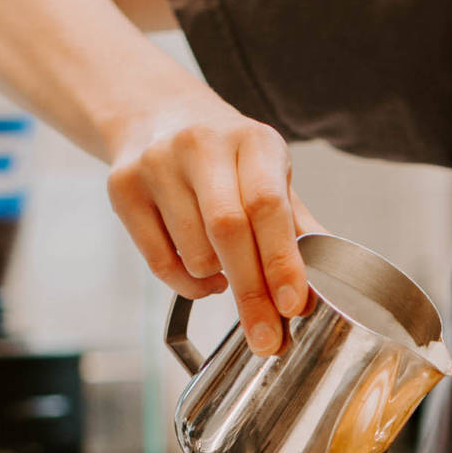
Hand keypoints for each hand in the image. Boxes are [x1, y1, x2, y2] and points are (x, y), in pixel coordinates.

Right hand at [103, 95, 320, 354]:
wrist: (158, 114)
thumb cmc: (226, 157)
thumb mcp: (269, 174)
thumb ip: (297, 226)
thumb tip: (329, 281)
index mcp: (252, 140)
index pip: (267, 205)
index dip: (281, 259)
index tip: (292, 306)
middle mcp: (201, 145)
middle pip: (227, 231)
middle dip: (251, 293)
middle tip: (266, 338)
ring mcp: (156, 164)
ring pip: (193, 253)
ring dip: (218, 281)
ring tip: (229, 272)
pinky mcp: (122, 187)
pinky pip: (159, 261)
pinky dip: (188, 285)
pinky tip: (204, 274)